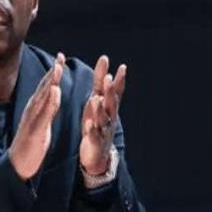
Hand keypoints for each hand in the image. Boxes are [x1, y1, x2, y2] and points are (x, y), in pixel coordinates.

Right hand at [8, 53, 65, 179]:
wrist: (18, 165)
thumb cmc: (31, 145)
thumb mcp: (41, 124)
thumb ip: (47, 110)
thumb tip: (52, 96)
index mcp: (36, 109)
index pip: (46, 87)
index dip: (53, 72)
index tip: (61, 57)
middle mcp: (32, 110)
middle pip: (44, 87)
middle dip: (53, 71)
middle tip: (61, 56)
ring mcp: (32, 119)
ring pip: (43, 97)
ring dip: (51, 81)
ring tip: (58, 67)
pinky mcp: (35, 130)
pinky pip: (44, 113)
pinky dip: (50, 101)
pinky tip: (56, 91)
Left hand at [80, 55, 125, 174]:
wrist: (97, 153)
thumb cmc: (97, 121)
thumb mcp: (98, 98)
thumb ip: (100, 80)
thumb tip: (104, 58)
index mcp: (109, 106)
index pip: (116, 91)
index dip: (120, 80)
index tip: (122, 67)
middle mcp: (110, 117)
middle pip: (111, 103)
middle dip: (110, 91)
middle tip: (109, 78)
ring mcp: (104, 129)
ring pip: (103, 118)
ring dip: (100, 108)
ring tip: (96, 98)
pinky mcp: (96, 141)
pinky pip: (94, 135)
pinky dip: (92, 129)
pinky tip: (89, 124)